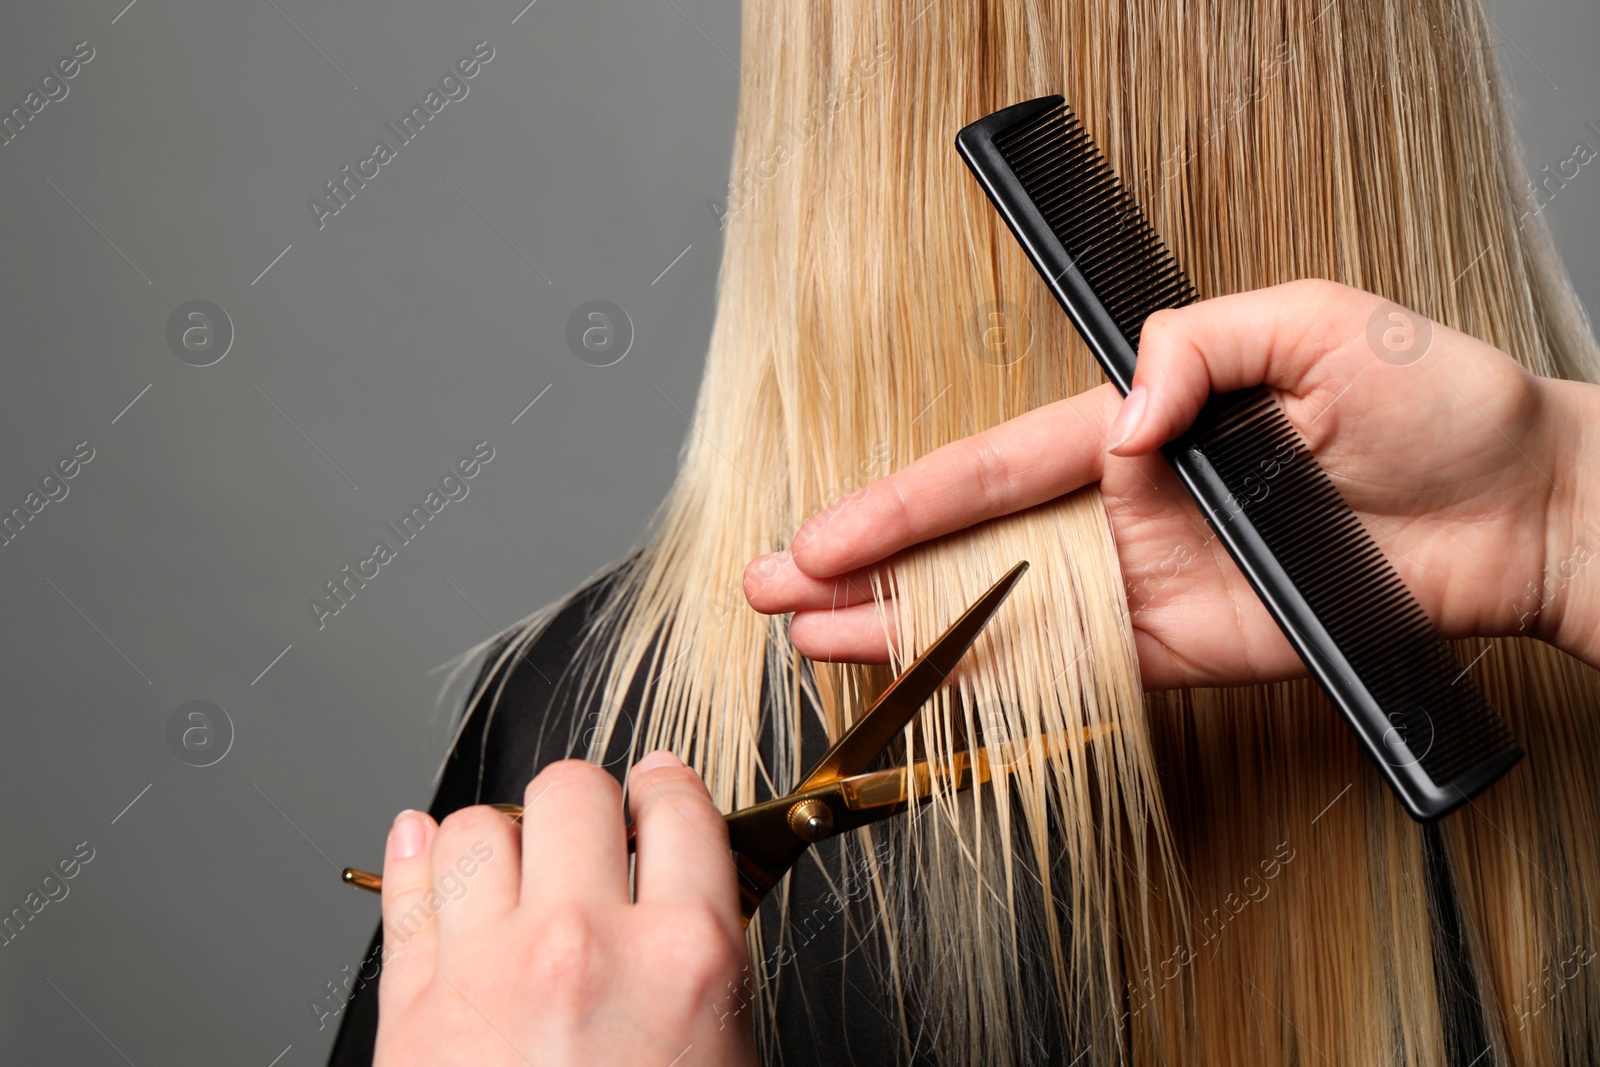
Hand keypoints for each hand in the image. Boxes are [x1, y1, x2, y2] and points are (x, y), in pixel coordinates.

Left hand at [372, 753, 756, 1066]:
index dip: (669, 790)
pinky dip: (414, 857)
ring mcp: (488, 969)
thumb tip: (687, 887)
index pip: (679, 807)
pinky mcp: (412, 1008)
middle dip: (586, 805)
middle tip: (592, 836)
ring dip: (502, 838)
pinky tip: (431, 855)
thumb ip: (705, 961)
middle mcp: (584, 945)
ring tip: (516, 869)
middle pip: (572, 789)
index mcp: (686, 959)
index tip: (659, 793)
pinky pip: (405, 885)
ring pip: (478, 823)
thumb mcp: (722, 1058)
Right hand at [743, 279, 1599, 685]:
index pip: (988, 471)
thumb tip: (1126, 415)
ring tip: (818, 647)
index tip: (821, 534)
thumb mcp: (1315, 322)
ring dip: (909, 635)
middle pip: (969, 548)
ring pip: (1004, 619)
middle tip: (773, 592)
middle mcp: (1127, 511)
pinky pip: (1080, 678)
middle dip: (864, 571)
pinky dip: (1004, 691)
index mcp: (1138, 431)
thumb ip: (1198, 349)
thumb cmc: (1436, 401)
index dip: (898, 506)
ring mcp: (1151, 588)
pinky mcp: (1193, 655)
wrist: (1523, 508)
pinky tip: (936, 694)